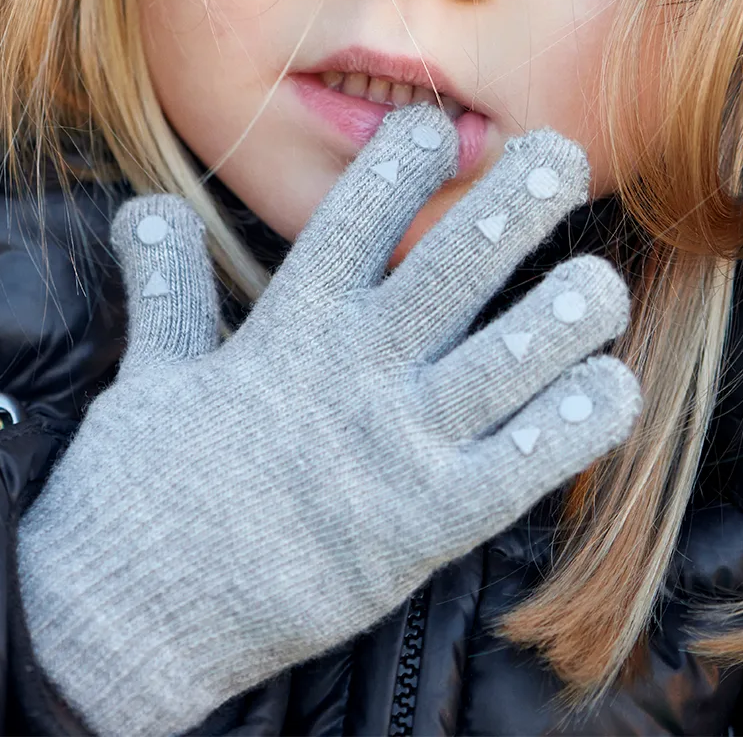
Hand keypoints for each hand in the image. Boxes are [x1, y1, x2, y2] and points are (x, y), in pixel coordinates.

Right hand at [17, 104, 640, 736]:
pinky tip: (608, 389)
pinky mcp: (428, 524)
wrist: (134, 615)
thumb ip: (167, 283)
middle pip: (454, 264)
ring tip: (601, 283)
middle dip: (517, 201)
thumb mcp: (151, 371)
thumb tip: (144, 209)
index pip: (356, 215)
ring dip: (568, 311)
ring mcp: (396, 446)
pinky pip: (525, 463)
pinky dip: (576, 423)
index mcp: (288, 325)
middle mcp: (353, 370)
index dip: (403, 159)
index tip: (438, 127)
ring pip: (511, 355)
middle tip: (562, 156)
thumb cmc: (144, 489)